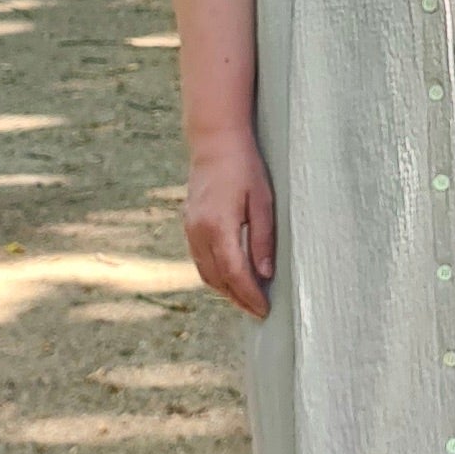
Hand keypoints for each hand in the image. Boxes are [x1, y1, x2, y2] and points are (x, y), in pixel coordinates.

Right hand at [182, 132, 275, 317]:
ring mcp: (190, 228)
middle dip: (237, 298)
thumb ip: (263, 240)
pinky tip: (231, 277)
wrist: (215, 142)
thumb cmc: (245, 167)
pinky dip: (215, 274)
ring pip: (205, 272)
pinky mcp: (189, 225)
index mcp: (218, 225)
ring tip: (247, 299)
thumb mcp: (263, 202)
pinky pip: (199, 259)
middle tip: (258, 311)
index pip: (234, 273)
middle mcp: (198, 231)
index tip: (264, 310)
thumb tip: (265, 274)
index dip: (249, 295)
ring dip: (225, 290)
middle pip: (216, 278)